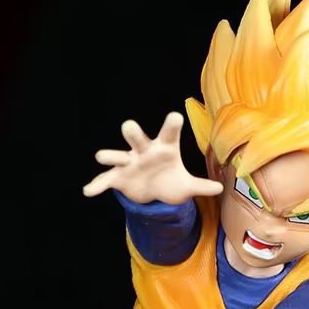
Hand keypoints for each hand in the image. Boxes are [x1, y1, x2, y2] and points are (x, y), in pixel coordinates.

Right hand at [82, 112, 222, 203]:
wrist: (152, 192)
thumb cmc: (169, 181)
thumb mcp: (185, 187)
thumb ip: (200, 186)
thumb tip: (220, 188)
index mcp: (163, 148)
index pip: (169, 134)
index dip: (171, 126)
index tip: (175, 117)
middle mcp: (143, 151)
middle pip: (138, 137)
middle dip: (133, 133)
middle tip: (129, 127)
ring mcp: (128, 163)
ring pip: (117, 155)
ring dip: (110, 155)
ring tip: (101, 156)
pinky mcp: (118, 177)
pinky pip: (105, 180)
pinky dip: (97, 185)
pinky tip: (88, 191)